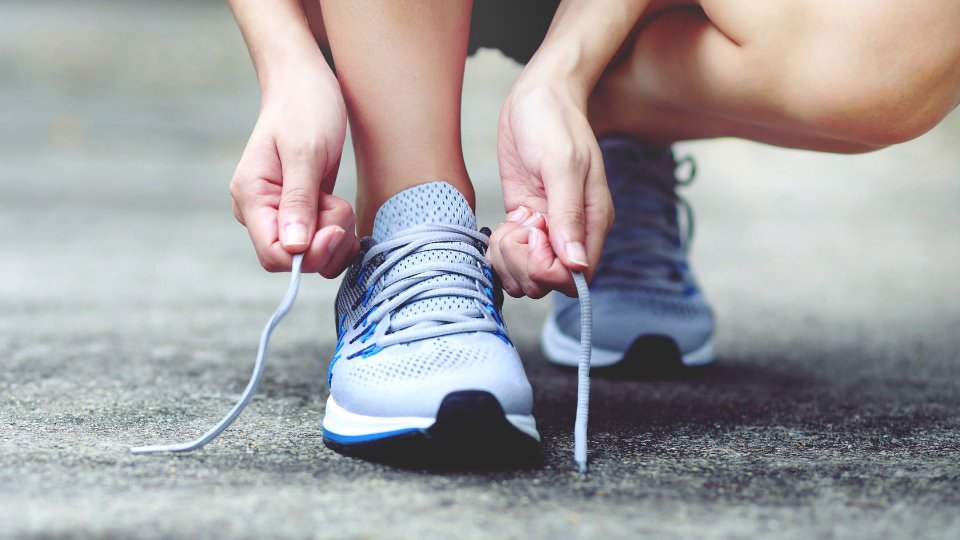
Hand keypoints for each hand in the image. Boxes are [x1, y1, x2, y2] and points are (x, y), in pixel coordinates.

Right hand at [229, 66, 357, 275]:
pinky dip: (339, 236)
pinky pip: (321, 245)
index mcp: (251, 197)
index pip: (273, 254)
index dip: (308, 255)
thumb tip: (295, 248)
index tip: (334, 229)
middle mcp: (261, 212)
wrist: (306, 85)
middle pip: (295, 260)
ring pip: (312, 256)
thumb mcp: (305, 152)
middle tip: (339, 206)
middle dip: (326, 243)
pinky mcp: (301, 214)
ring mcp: (280, 215)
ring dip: (336, 238)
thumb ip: (298, 201)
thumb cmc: (304, 108)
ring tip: (339, 202)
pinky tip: (343, 212)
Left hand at [488, 76, 613, 297]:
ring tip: (511, 224)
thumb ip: (567, 214)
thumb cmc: (554, 122)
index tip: (534, 233)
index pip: (576, 277)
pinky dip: (501, 249)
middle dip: (523, 263)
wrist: (538, 96)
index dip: (547, 268)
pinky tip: (504, 223)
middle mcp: (572, 232)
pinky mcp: (525, 222)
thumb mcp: (561, 163)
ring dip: (509, 258)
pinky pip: (512, 257)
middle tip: (518, 225)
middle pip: (548, 282)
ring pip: (526, 275)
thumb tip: (575, 264)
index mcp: (593, 221)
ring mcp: (547, 229)